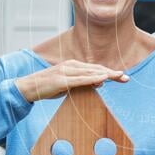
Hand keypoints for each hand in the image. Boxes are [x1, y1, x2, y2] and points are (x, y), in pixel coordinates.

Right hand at [15, 60, 129, 102]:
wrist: (28, 88)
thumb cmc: (48, 87)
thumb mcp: (68, 86)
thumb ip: (83, 83)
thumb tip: (100, 82)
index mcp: (73, 66)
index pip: (95, 69)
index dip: (109, 72)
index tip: (122, 76)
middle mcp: (71, 66)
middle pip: (96, 69)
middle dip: (112, 73)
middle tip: (126, 77)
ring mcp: (66, 71)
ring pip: (90, 73)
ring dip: (106, 74)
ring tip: (119, 76)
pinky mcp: (62, 80)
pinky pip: (80, 79)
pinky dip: (92, 78)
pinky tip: (102, 78)